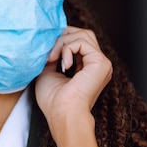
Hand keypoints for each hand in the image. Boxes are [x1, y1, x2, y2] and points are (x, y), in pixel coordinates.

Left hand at [35, 26, 112, 142]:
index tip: (46, 53)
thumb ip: (52, 55)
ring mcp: (101, 62)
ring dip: (62, 43)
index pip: (77, 40)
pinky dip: (67, 48)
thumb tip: (50, 41)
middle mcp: (96, 63)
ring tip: (52, 58)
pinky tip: (63, 64)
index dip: (60, 40)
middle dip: (63, 37)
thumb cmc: (53, 100)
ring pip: (82, 34)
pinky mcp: (101, 62)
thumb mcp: (48, 71)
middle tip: (49, 53)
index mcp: (86, 66)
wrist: (62, 113)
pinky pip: (81, 42)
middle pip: (83, 33)